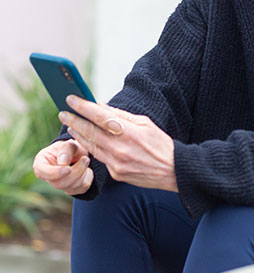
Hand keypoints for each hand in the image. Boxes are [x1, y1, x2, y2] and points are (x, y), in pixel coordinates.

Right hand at [33, 139, 92, 195]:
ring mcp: (59, 185)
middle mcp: (48, 177)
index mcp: (41, 164)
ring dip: (82, 173)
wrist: (79, 152)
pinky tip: (86, 169)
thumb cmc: (71, 147)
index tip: (68, 169)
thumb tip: (63, 162)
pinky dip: (88, 177)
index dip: (55, 173)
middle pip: (59, 183)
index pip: (42, 172)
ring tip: (85, 159)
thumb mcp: (69, 144)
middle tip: (85, 158)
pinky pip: (82, 188)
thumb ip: (66, 150)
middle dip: (75, 172)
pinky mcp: (71, 190)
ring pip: (71, 187)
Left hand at [58, 96, 177, 192]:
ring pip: (91, 146)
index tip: (71, 99)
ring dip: (78, 134)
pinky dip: (89, 146)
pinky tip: (84, 140)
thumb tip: (101, 106)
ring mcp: (116, 162)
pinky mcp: (115, 173)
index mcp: (130, 132)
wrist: (172, 171)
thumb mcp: (146, 123)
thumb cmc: (160, 143)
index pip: (100, 116)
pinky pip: (99, 157)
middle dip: (74, 120)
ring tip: (69, 125)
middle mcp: (120, 148)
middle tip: (63, 112)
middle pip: (90, 132)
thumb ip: (122, 116)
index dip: (84, 107)